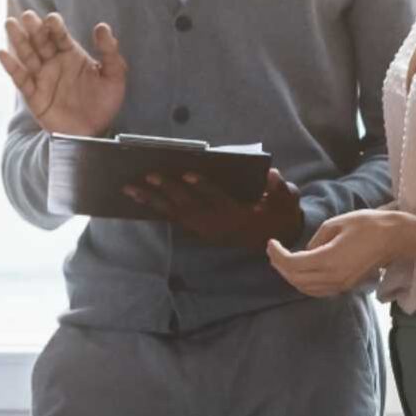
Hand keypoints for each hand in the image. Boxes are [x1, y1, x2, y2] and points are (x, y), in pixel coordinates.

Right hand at [0, 11, 127, 136]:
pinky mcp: (33, 95)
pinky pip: (20, 79)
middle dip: (34, 28)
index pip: (60, 36)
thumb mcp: (114, 76)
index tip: (52, 19)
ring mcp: (42, 77)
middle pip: (40, 41)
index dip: (55, 26)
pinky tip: (2, 53)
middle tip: (27, 15)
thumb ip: (109, 52)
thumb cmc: (104, 102)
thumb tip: (102, 26)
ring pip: (27, 55)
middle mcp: (53, 62)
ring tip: (10, 24)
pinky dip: (11, 66)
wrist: (94, 132)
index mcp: (71, 54)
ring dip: (18, 40)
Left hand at [123, 168, 302, 248]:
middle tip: (149, 175)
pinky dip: (156, 209)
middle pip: (188, 206)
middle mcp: (217, 225)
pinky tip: (140, 199)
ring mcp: (205, 230)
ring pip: (175, 214)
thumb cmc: (276, 215)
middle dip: (167, 191)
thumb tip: (272, 174)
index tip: (188, 174)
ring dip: (152, 202)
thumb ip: (279, 189)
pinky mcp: (198, 231)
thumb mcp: (286, 202)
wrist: (271, 241)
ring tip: (130, 189)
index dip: (202, 187)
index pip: (218, 199)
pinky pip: (173, 219)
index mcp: (237, 215)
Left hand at [266, 209, 415, 296]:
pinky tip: (301, 270)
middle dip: (280, 266)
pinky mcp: (345, 286)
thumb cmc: (367, 225)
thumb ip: (315, 241)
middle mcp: (332, 278)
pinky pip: (317, 290)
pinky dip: (303, 282)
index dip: (276, 255)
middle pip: (296, 279)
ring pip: (305, 288)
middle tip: (273, 251)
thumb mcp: (335, 225)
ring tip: (283, 261)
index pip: (292, 264)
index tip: (270, 243)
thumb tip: (305, 251)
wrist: (394, 238)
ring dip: (291, 276)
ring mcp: (340, 285)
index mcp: (328, 260)